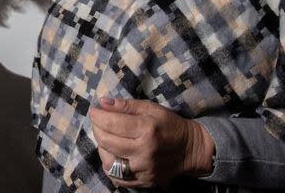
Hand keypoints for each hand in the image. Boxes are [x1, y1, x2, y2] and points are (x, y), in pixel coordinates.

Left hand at [88, 97, 214, 188]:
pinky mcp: (143, 182)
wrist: (190, 150)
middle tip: (98, 122)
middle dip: (97, 129)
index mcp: (147, 130)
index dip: (98, 116)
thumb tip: (102, 103)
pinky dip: (109, 166)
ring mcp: (143, 170)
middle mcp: (144, 152)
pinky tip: (112, 154)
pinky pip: (117, 178)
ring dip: (101, 148)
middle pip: (106, 142)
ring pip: (108, 162)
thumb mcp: (152, 108)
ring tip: (105, 138)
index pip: (112, 123)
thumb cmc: (170, 125)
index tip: (94, 111)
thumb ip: (126, 105)